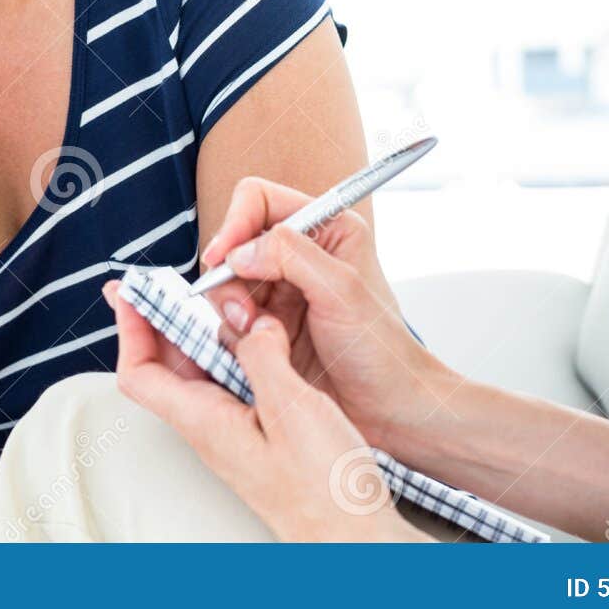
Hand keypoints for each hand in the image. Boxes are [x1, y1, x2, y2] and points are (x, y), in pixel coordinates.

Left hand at [107, 283, 423, 541]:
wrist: (356, 540)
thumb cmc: (324, 489)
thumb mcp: (291, 407)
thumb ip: (261, 355)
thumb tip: (247, 320)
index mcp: (205, 423)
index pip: (140, 373)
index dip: (131, 329)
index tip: (131, 291)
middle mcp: (213, 429)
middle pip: (168, 368)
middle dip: (164, 321)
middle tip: (167, 281)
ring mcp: (237, 434)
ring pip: (205, 373)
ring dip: (206, 332)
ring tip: (219, 296)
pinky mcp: (264, 436)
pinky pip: (236, 384)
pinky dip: (240, 351)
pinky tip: (263, 335)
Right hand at [196, 176, 460, 455]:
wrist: (386, 407)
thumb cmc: (381, 349)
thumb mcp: (342, 291)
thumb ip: (291, 256)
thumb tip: (240, 250)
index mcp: (325, 228)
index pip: (260, 200)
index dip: (235, 222)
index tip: (222, 256)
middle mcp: (298, 254)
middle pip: (235, 241)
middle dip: (230, 274)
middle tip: (243, 310)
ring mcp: (280, 290)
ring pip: (227, 281)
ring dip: (232, 307)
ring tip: (256, 332)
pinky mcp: (267, 325)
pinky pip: (229, 317)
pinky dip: (235, 332)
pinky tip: (261, 348)